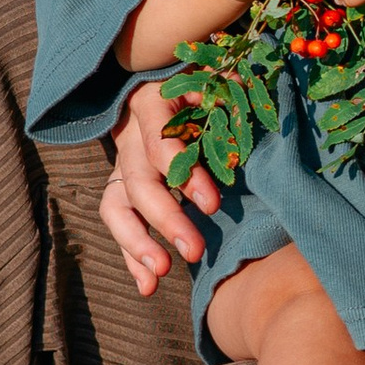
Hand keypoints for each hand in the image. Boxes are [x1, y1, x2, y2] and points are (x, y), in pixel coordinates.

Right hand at [102, 80, 214, 299]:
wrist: (180, 82)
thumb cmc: (208, 81)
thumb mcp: (219, 79)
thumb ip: (231, 92)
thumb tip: (248, 102)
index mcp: (152, 103)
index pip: (160, 141)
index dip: (183, 174)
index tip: (212, 204)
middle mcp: (130, 135)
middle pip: (137, 181)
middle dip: (165, 219)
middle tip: (195, 250)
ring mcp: (124, 163)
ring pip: (117, 206)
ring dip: (137, 244)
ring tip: (162, 273)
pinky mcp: (125, 188)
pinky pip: (121, 224)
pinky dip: (132, 255)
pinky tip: (149, 286)